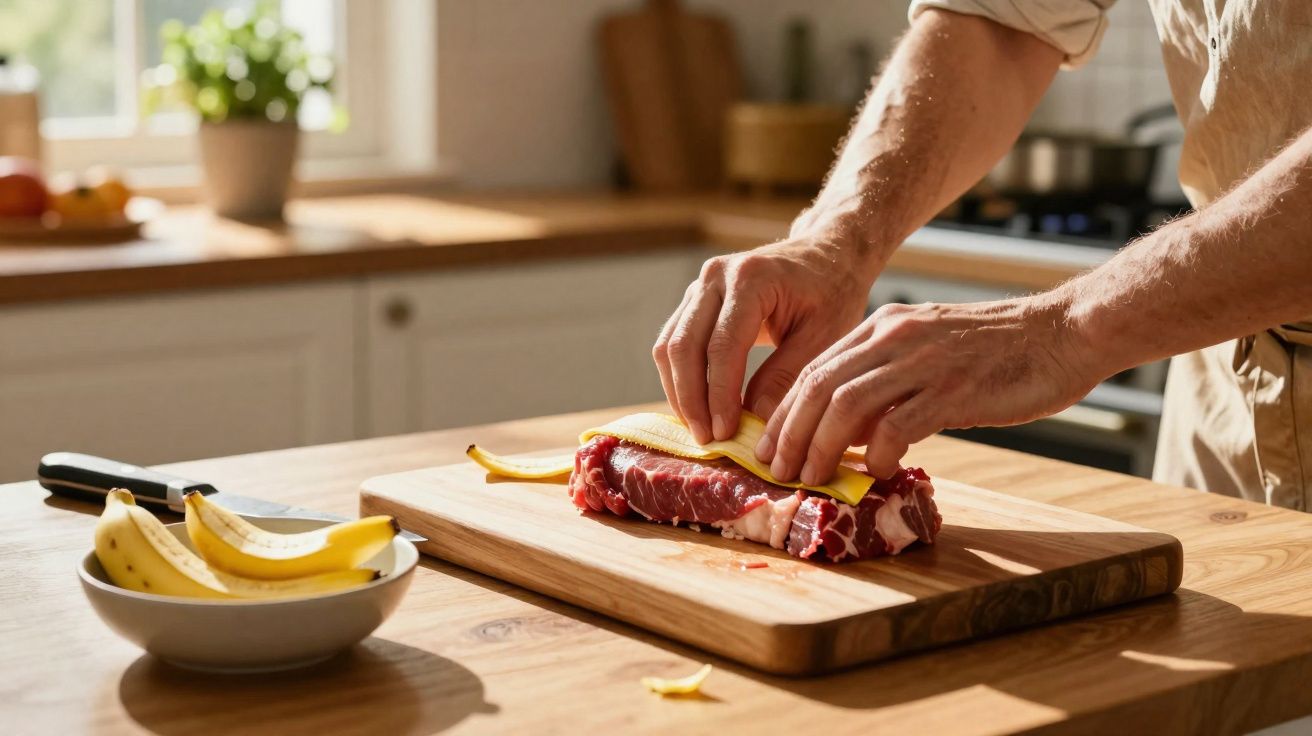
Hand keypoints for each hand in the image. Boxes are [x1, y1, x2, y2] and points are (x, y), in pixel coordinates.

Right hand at [653, 236, 874, 443]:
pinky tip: (698, 408)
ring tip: (700, 430)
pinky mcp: (695, 301)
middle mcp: (715, 277)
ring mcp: (700, 286)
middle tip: (706, 439)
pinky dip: (681, 378)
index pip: (721, 346)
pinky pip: (674, 343)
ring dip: (679, 392)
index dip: (718, 394)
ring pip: (670, 346)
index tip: (725, 433)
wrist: (827, 254)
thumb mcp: (825, 336)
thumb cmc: (833, 292)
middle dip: (690, 398)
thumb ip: (788, 376)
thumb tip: (755, 421)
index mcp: (750, 279)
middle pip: (683, 345)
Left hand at [754, 297, 1100, 482]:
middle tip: (778, 470)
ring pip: (846, 404)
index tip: (769, 448)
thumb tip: (849, 430)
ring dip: (821, 447)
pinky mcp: (953, 389)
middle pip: (819, 387)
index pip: (814, 370)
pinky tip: (875, 470)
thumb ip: (889, 380)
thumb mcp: (929, 351)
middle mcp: (895, 338)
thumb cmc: (999, 352)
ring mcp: (923, 361)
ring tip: (813, 477)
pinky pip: (896, 424)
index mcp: (884, 328)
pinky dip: (876, 452)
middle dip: (790, 434)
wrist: (1065, 333)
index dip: (785, 413)